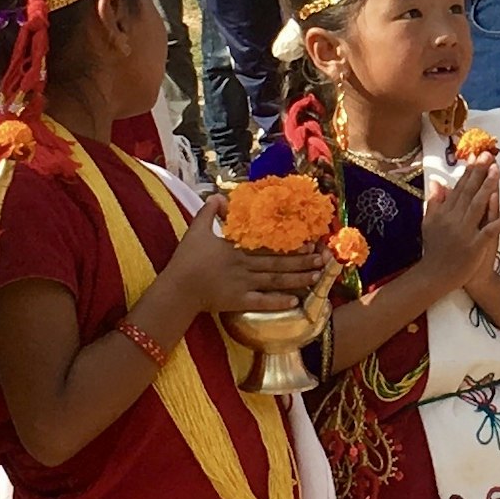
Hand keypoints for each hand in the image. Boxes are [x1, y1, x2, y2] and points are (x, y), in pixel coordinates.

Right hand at [152, 199, 330, 321]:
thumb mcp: (196, 229)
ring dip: (297, 279)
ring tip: (316, 277)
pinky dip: (278, 303)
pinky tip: (294, 302)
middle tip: (322, 260)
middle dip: (301, 262)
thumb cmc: (186, 259)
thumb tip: (220, 195)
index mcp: (237, 248)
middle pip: (278, 263)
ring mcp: (243, 284)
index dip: (290, 245)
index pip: (269, 245)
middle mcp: (244, 265)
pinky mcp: (238, 302)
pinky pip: (261, 302)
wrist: (178, 289)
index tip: (309, 243)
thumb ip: (209, 211)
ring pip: (275, 281)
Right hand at [418, 161, 499, 292]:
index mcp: (444, 213)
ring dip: (488, 187)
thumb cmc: (434, 249)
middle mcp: (453, 219)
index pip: (458, 188)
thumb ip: (433, 202)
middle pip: (469, 192)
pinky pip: (491, 230)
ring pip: (478, 205)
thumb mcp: (429, 223)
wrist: (435, 276)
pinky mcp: (474, 245)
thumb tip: (437, 181)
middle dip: (479, 173)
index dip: (468, 172)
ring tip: (498, 172)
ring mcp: (464, 232)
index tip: (476, 156)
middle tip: (488, 155)